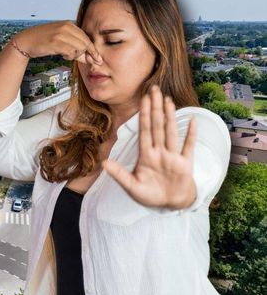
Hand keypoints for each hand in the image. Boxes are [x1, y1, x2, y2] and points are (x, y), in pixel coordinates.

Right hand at [13, 20, 102, 64]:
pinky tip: (64, 56)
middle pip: (85, 42)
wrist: (26, 41)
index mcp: (68, 24)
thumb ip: (74, 46)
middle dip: (90, 55)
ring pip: (79, 48)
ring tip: (68, 55)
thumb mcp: (60, 40)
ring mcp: (60, 34)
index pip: (86, 37)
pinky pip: (71, 52)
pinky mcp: (55, 42)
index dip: (93, 49)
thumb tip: (88, 57)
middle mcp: (66, 27)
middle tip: (92, 63)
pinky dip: (70, 56)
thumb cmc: (43, 41)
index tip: (97, 58)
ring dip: (76, 55)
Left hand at [101, 85, 197, 209]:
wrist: (170, 204)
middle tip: (154, 89)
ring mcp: (173, 156)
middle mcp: (159, 152)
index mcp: (146, 155)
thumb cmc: (150, 195)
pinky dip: (190, 134)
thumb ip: (119, 174)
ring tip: (168, 100)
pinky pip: (188, 146)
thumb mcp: (132, 187)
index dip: (143, 115)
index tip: (143, 99)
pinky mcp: (185, 164)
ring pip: (171, 132)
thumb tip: (103, 162)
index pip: (144, 130)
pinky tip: (191, 119)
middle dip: (155, 108)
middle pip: (157, 126)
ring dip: (170, 116)